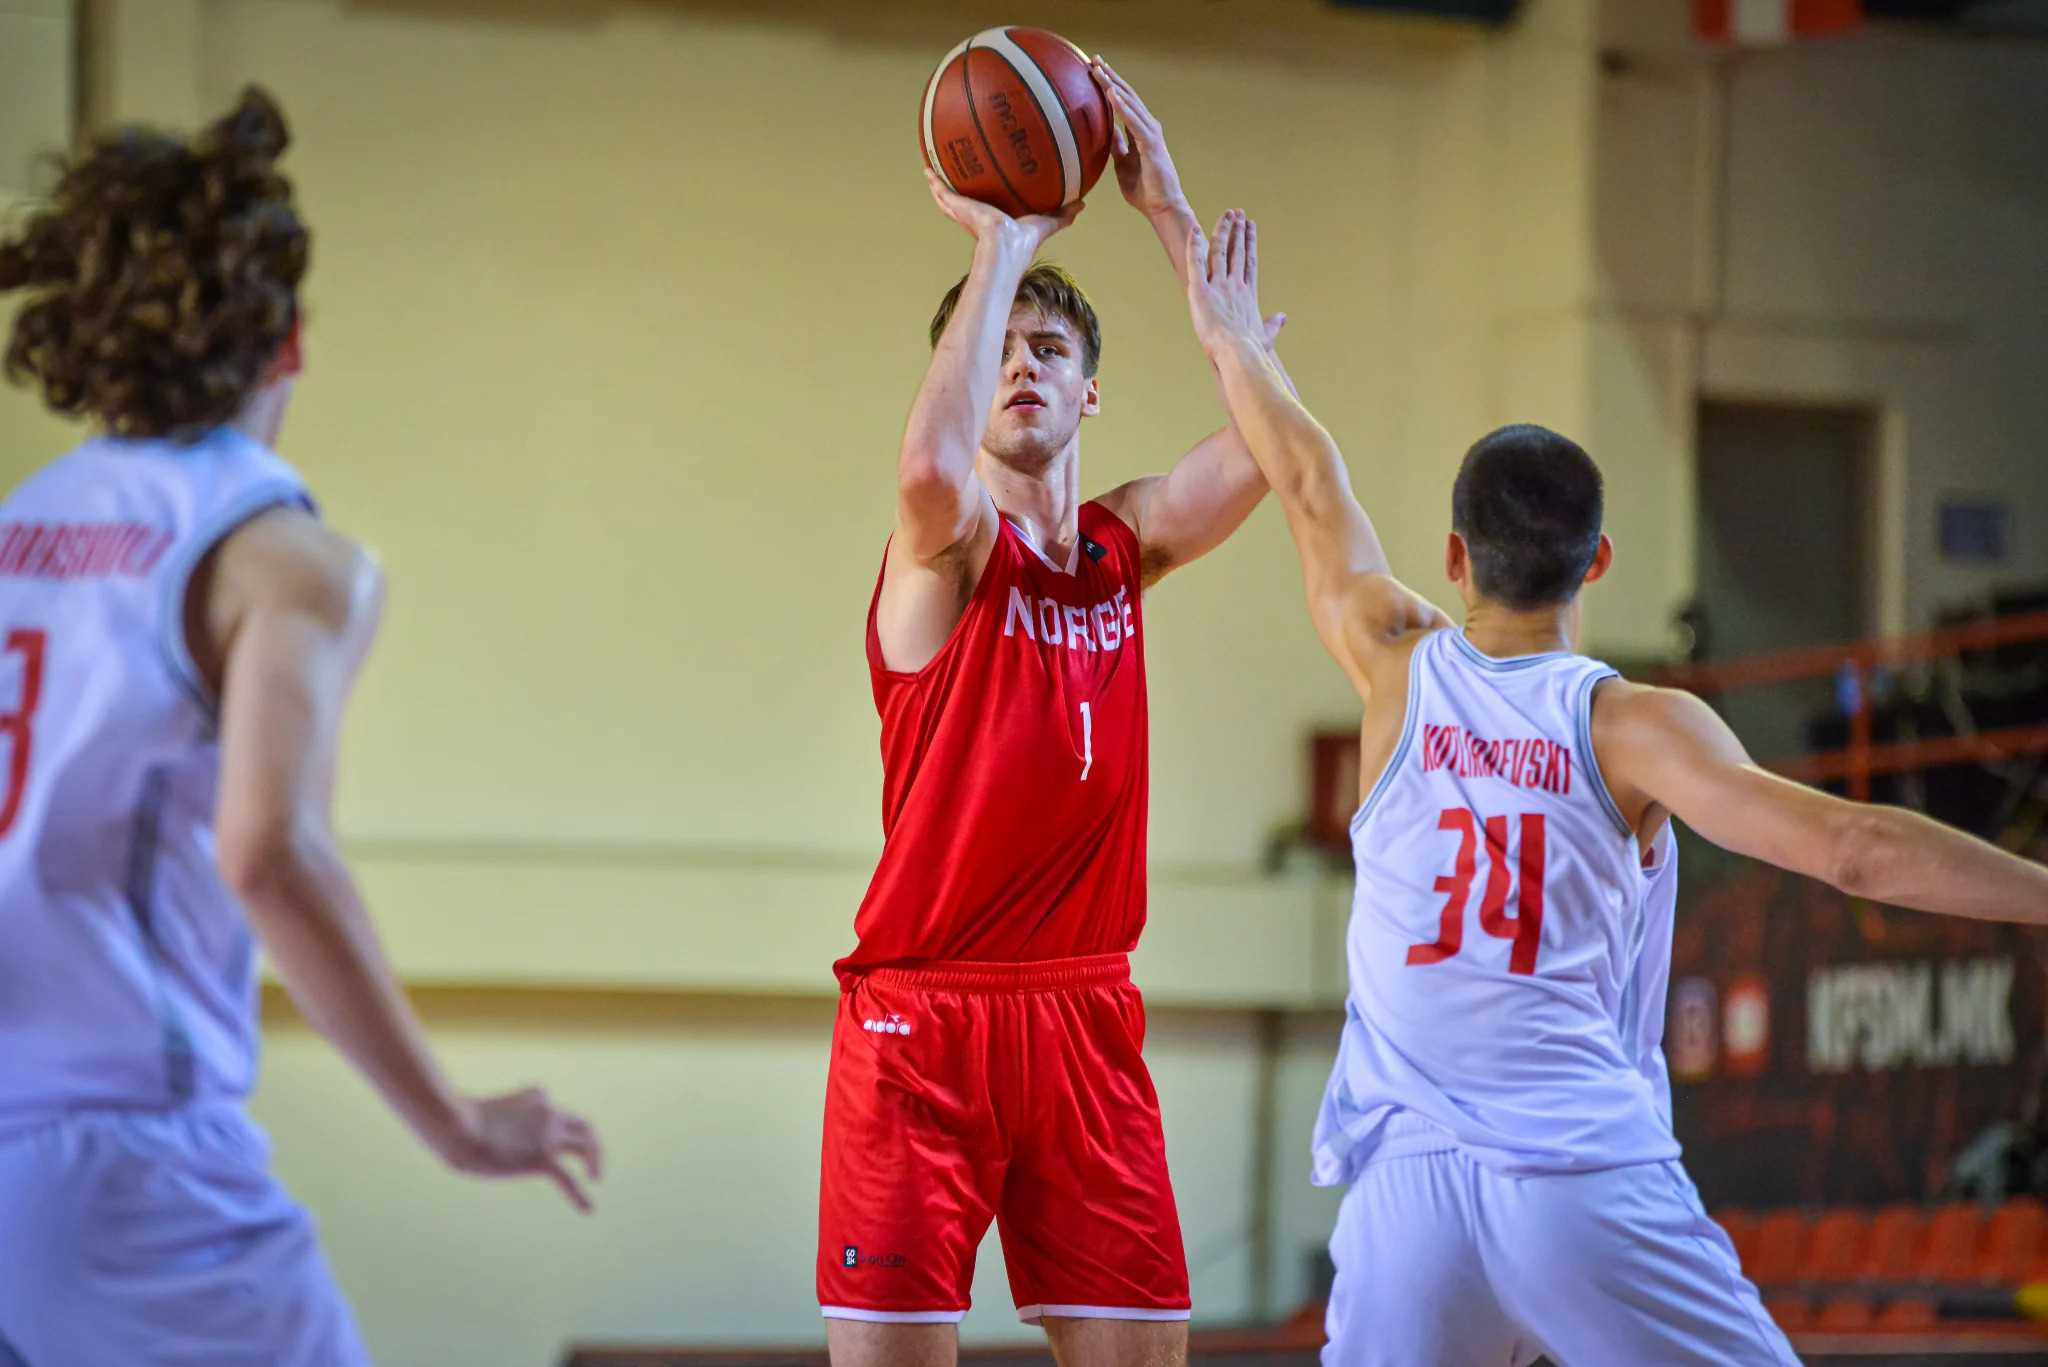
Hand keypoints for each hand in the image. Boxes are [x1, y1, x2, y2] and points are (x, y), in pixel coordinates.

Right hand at [440, 1086, 603, 1212]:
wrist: (457, 1126)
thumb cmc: (454, 1122)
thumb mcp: (474, 1113)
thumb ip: (484, 1121)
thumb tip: (466, 1138)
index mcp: (538, 1096)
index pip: (554, 1108)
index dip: (552, 1124)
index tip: (543, 1139)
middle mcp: (550, 1112)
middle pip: (582, 1124)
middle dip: (589, 1141)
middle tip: (590, 1158)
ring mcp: (549, 1135)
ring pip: (586, 1146)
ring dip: (595, 1161)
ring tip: (596, 1177)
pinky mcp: (543, 1158)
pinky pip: (569, 1179)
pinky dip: (580, 1195)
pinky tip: (588, 1209)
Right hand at [924, 167, 1080, 254]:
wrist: (1005, 245)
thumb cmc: (1023, 241)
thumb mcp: (1045, 222)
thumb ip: (1062, 214)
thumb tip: (1082, 204)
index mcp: (993, 222)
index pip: (986, 209)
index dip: (982, 201)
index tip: (981, 188)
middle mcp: (976, 218)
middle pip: (962, 203)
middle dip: (956, 192)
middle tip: (951, 177)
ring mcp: (964, 212)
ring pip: (948, 197)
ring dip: (939, 186)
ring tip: (931, 170)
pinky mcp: (957, 207)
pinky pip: (943, 192)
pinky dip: (934, 181)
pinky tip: (927, 169)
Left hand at [1090, 57, 1186, 220]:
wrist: (1161, 207)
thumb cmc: (1144, 190)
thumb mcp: (1123, 165)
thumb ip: (1118, 147)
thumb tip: (1108, 132)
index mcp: (1140, 132)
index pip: (1123, 103)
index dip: (1110, 85)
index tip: (1095, 71)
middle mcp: (1147, 128)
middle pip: (1127, 96)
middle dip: (1111, 77)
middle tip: (1095, 59)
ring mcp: (1151, 135)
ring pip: (1131, 104)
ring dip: (1115, 86)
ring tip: (1100, 71)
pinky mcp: (1151, 145)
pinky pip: (1134, 122)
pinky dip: (1123, 107)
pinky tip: (1112, 94)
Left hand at [1186, 209, 1269, 352]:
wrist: (1238, 353)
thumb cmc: (1251, 349)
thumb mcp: (1265, 335)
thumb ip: (1273, 324)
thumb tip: (1283, 317)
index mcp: (1247, 294)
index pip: (1249, 262)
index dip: (1250, 243)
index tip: (1251, 227)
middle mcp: (1234, 285)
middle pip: (1236, 251)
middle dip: (1237, 231)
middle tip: (1239, 213)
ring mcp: (1218, 285)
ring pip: (1219, 251)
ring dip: (1222, 230)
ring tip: (1226, 214)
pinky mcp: (1200, 290)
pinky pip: (1196, 262)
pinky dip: (1194, 245)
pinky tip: (1195, 229)